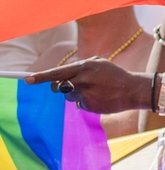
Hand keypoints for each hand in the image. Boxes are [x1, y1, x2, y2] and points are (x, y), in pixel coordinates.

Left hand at [26, 59, 148, 114]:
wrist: (132, 89)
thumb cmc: (115, 75)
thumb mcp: (99, 64)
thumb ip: (80, 67)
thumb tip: (62, 75)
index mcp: (85, 66)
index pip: (58, 72)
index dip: (41, 77)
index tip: (27, 80)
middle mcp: (83, 79)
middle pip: (59, 86)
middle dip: (60, 87)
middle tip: (68, 86)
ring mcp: (85, 93)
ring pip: (68, 96)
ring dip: (76, 94)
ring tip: (94, 91)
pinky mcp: (87, 105)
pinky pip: (78, 104)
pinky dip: (85, 102)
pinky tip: (98, 98)